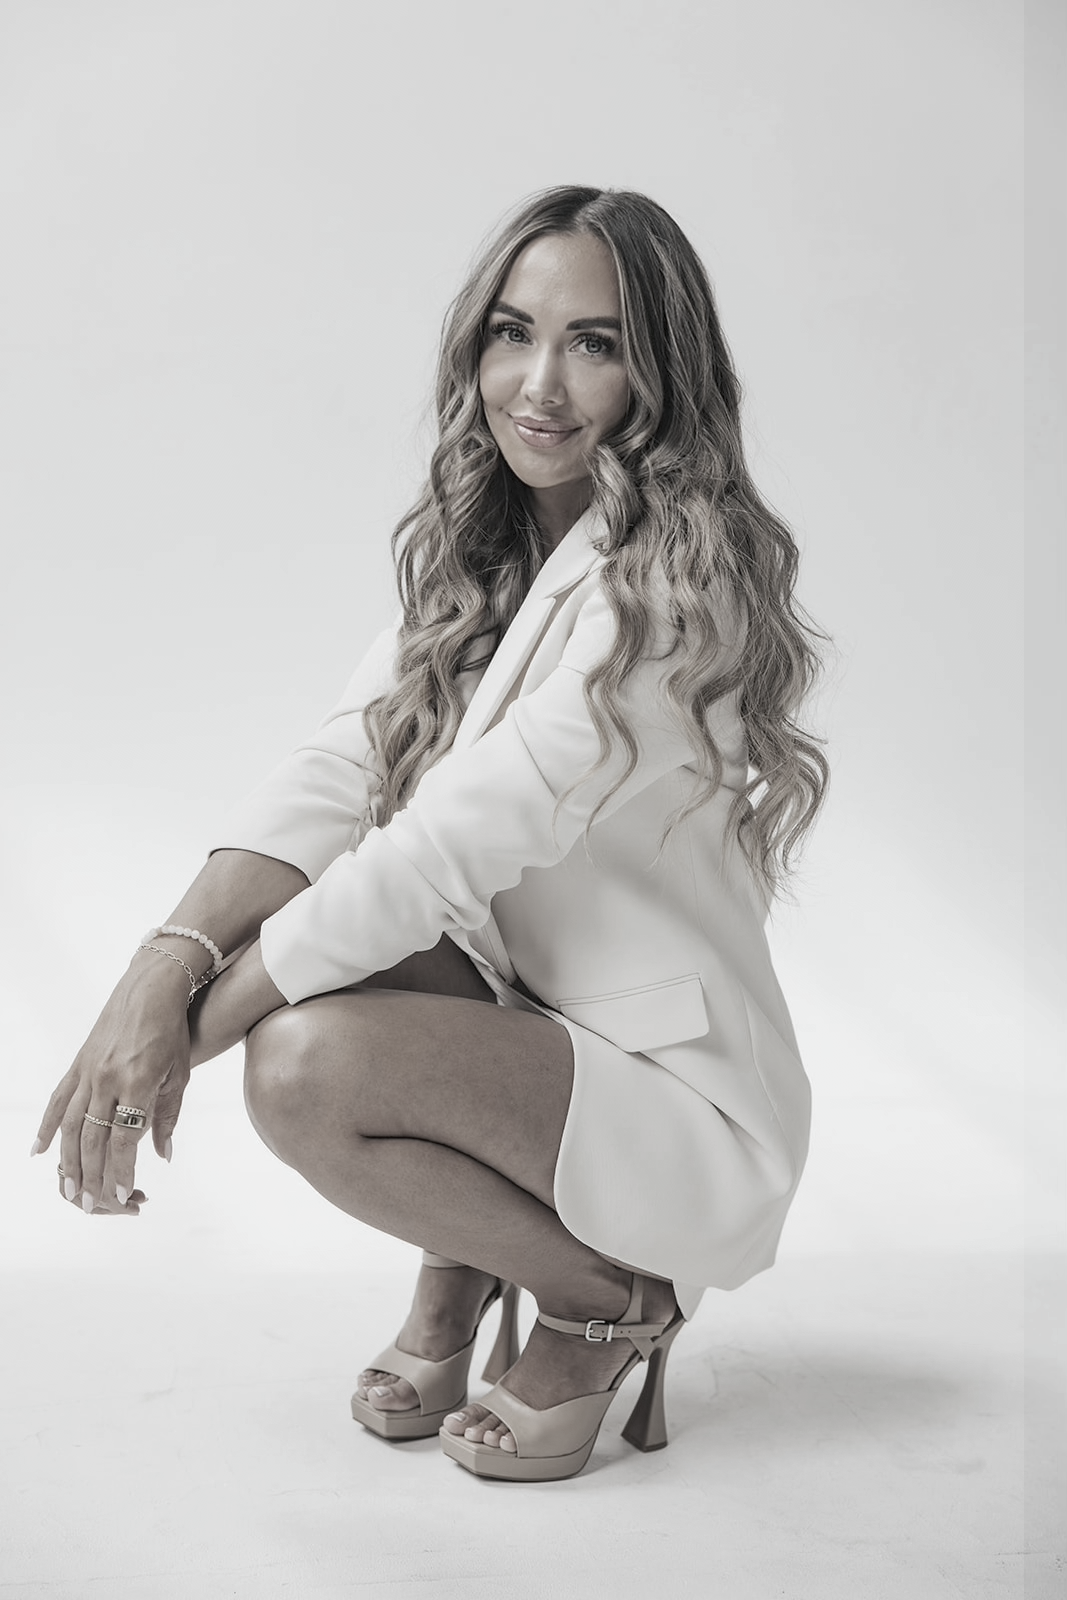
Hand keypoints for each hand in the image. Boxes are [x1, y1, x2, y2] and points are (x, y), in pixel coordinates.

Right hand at [32, 954, 193, 1213]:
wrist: (150, 988)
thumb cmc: (171, 1032)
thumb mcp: (180, 1075)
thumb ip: (168, 1117)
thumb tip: (163, 1156)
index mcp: (137, 1083)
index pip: (125, 1140)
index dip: (122, 1172)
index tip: (125, 1197)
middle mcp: (107, 1080)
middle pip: (95, 1141)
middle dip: (95, 1179)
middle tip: (95, 1208)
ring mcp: (88, 1072)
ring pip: (72, 1128)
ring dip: (69, 1164)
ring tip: (69, 1192)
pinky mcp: (78, 1065)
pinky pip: (57, 1101)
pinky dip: (46, 1128)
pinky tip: (39, 1152)